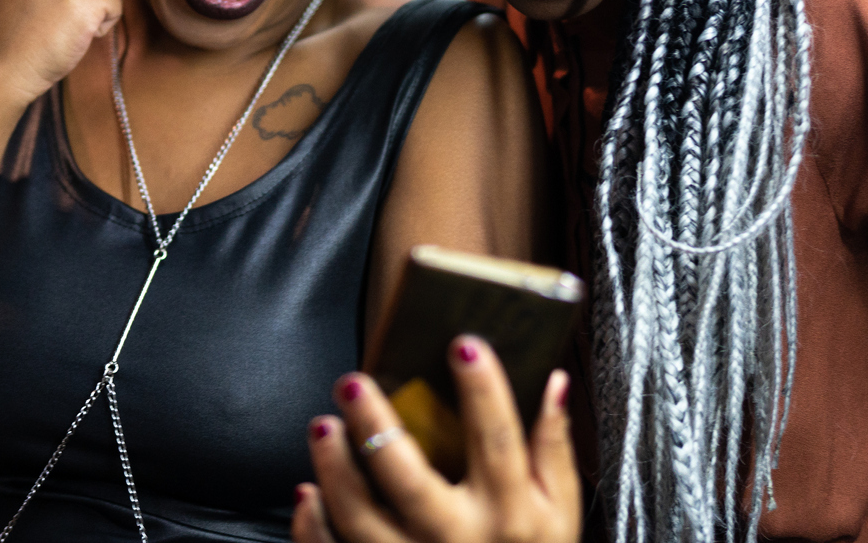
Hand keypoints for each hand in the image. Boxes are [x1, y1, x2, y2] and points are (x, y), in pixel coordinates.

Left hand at [295, 338, 579, 542]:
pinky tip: (308, 491)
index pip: (496, 442)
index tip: (463, 344)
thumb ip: (553, 448)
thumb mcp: (560, 512)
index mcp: (509, 514)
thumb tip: (554, 382)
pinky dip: (314, 526)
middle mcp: (460, 539)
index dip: (482, 391)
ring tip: (322, 426)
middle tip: (352, 383)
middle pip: (410, 481)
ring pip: (363, 520)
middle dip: (376, 428)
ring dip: (336, 472)